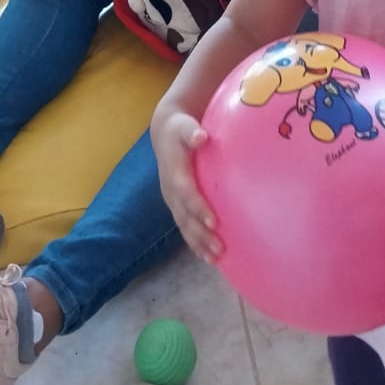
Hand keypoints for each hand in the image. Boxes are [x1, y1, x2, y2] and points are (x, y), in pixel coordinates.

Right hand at [153, 109, 221, 260]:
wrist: (164, 134)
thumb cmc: (180, 129)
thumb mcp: (184, 125)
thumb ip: (191, 131)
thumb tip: (201, 137)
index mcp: (174, 172)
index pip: (186, 193)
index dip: (198, 208)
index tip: (214, 222)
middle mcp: (170, 190)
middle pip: (184, 216)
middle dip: (200, 234)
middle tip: (219, 249)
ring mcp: (172, 200)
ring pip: (184, 226)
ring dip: (198, 243)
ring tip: (214, 259)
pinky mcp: (176, 205)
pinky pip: (184, 226)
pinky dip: (194, 242)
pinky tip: (207, 257)